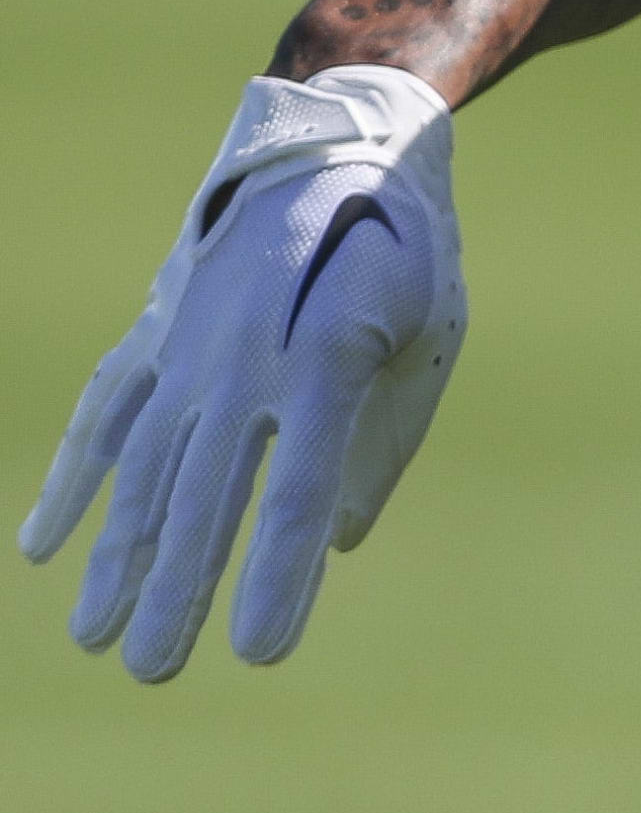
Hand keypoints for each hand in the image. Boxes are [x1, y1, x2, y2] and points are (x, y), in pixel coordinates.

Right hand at [24, 68, 465, 679]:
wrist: (339, 139)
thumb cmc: (405, 248)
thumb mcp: (428, 335)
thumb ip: (381, 441)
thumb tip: (334, 539)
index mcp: (324, 354)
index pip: (294, 491)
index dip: (274, 576)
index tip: (258, 651)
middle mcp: (239, 354)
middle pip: (201, 496)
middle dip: (176, 592)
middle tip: (155, 673)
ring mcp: (185, 342)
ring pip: (141, 468)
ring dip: (117, 557)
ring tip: (96, 638)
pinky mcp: (157, 331)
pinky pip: (104, 414)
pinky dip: (70, 479)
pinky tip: (39, 545)